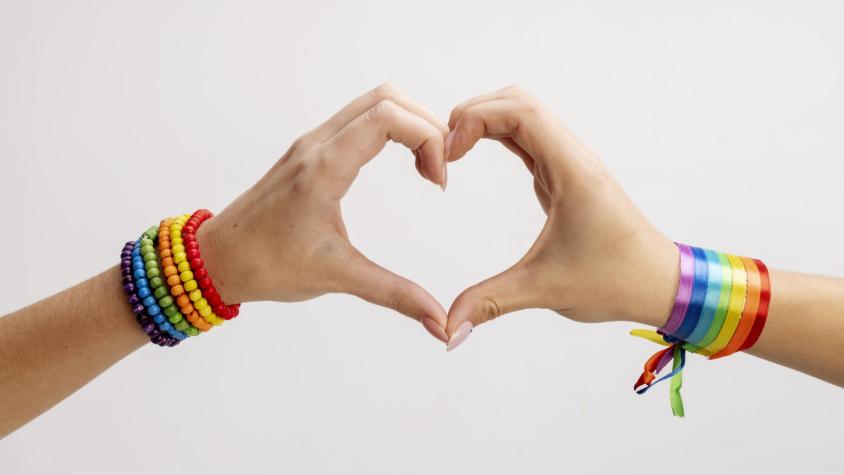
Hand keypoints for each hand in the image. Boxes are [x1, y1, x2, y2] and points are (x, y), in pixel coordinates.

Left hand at [197, 83, 449, 341]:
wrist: (215, 259)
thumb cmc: (266, 265)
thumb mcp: (338, 276)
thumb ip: (395, 295)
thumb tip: (440, 322)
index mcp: (323, 168)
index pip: (388, 117)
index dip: (427, 138)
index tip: (437, 181)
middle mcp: (317, 144)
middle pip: (387, 98)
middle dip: (426, 125)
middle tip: (439, 168)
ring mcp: (312, 143)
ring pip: (373, 102)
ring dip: (409, 123)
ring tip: (426, 166)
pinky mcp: (310, 150)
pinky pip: (358, 118)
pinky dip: (391, 128)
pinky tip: (401, 163)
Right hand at [443, 86, 679, 348]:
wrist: (660, 284)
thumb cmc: (615, 281)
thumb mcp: (545, 290)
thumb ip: (491, 303)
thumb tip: (448, 330)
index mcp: (573, 172)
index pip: (522, 113)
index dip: (477, 118)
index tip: (449, 152)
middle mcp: (573, 158)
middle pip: (520, 102)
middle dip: (475, 112)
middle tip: (443, 147)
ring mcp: (570, 164)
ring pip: (525, 115)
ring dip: (486, 120)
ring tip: (453, 149)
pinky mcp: (566, 177)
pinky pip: (529, 138)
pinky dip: (499, 135)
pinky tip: (474, 152)